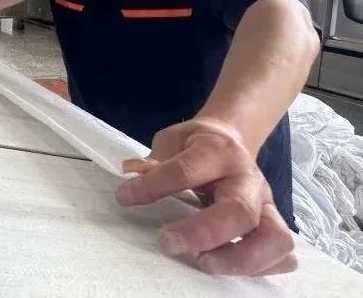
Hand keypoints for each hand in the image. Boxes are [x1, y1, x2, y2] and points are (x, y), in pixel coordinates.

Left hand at [116, 117, 295, 275]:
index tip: (125, 198)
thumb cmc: (195, 144)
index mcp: (217, 151)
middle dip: (203, 233)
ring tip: (204, 263)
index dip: (153, 186)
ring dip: (241, 259)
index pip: (186, 170)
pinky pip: (283, 254)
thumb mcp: (171, 140)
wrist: (231, 137)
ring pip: (275, 238)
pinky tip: (232, 269)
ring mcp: (266, 204)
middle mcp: (247, 179)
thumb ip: (155, 160)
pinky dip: (263, 268)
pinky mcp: (274, 224)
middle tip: (168, 242)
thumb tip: (132, 176)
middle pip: (239, 210)